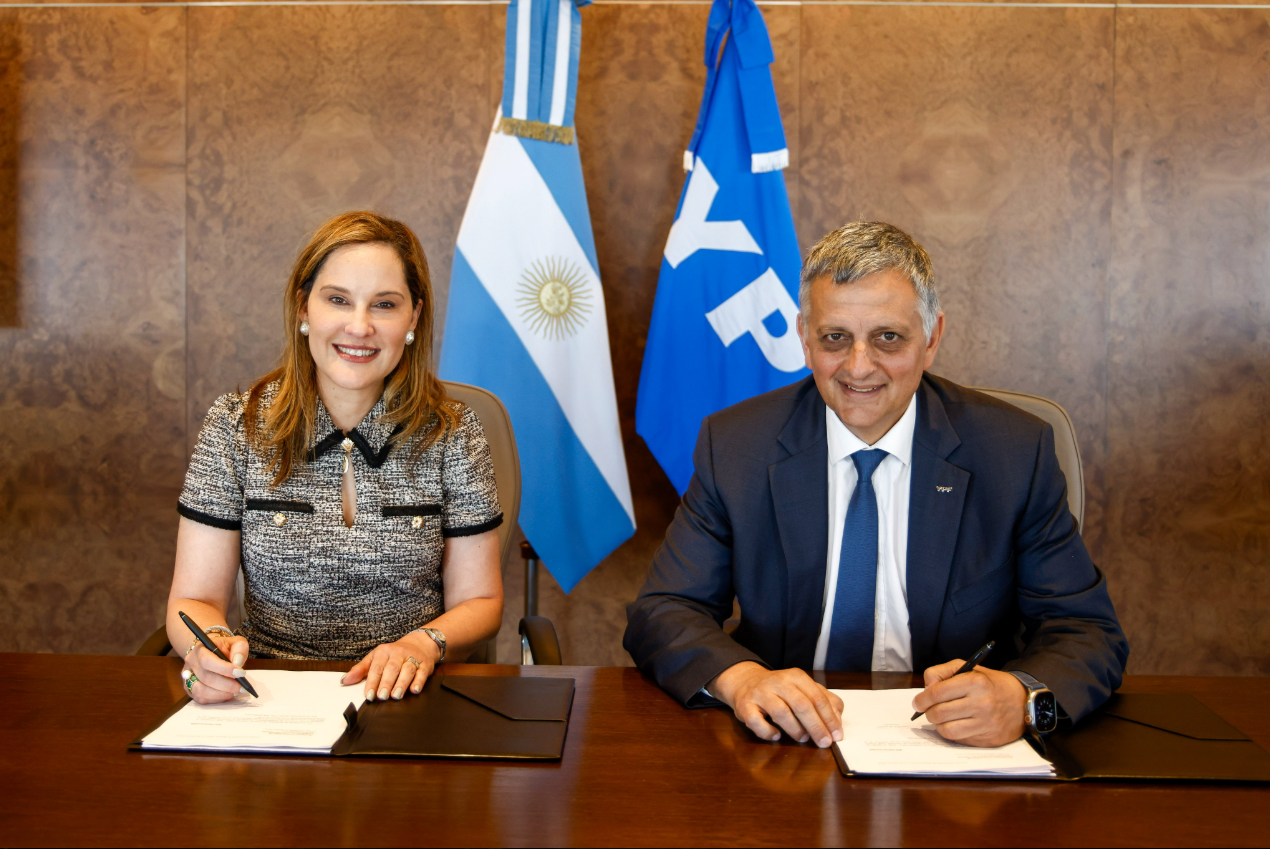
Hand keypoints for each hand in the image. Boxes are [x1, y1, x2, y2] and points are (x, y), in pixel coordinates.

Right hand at [182, 634, 250, 704]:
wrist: (211, 653)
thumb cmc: (224, 648)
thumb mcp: (235, 642)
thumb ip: (239, 649)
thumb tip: (238, 662)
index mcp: (200, 649)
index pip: (207, 661)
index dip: (224, 669)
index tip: (241, 673)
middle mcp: (191, 663)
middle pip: (206, 678)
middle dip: (227, 685)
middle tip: (242, 687)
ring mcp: (188, 677)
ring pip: (201, 691)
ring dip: (221, 694)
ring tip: (235, 692)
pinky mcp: (190, 689)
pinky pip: (201, 699)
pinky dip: (216, 699)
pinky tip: (227, 695)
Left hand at [342, 631, 439, 701]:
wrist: (419, 643)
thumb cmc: (393, 654)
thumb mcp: (375, 658)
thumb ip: (360, 670)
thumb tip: (345, 681)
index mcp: (383, 651)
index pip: (376, 668)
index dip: (372, 682)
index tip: (369, 695)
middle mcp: (398, 653)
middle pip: (392, 668)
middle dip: (386, 683)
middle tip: (382, 697)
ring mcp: (413, 658)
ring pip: (407, 670)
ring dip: (401, 683)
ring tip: (396, 695)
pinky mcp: (425, 664)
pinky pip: (422, 672)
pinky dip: (418, 681)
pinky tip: (414, 690)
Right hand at [709, 662, 844, 747]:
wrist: (746, 681)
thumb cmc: (780, 689)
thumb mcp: (803, 688)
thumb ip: (824, 700)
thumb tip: (837, 719)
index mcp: (796, 677)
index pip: (817, 698)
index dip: (829, 718)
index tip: (837, 735)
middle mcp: (778, 682)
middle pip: (801, 705)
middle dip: (816, 726)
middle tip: (824, 743)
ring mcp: (760, 693)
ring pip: (781, 712)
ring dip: (795, 729)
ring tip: (803, 738)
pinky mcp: (745, 706)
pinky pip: (757, 722)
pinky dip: (768, 732)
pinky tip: (776, 735)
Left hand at [911, 659, 1027, 746]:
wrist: (1021, 702)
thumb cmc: (989, 683)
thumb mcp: (967, 668)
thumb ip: (942, 672)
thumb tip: (926, 689)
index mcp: (975, 682)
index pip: (937, 693)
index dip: (922, 699)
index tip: (918, 702)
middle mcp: (981, 703)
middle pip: (939, 713)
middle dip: (928, 712)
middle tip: (928, 710)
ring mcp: (986, 723)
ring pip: (946, 730)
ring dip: (938, 725)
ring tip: (942, 717)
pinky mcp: (988, 739)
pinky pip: (959, 739)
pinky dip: (952, 733)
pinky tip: (956, 724)